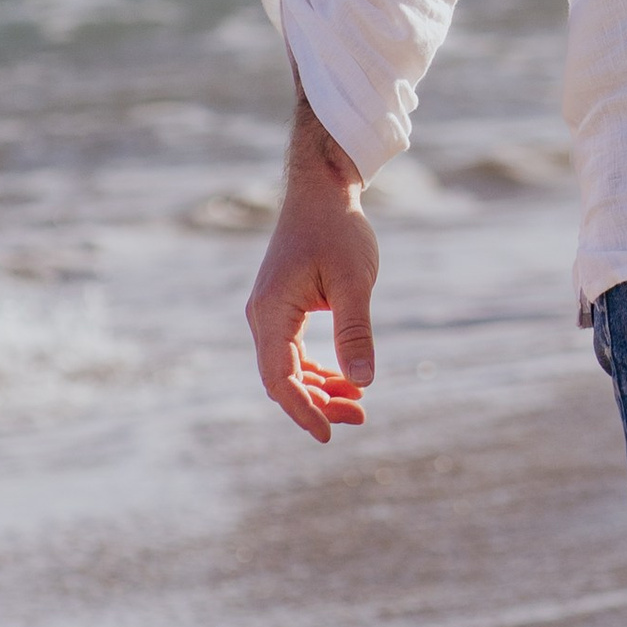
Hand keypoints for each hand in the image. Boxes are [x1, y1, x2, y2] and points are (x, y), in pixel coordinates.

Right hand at [244, 92, 379, 443]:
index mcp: (271, 312)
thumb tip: (363, 383)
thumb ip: (356, 331)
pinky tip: (347, 380)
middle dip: (318, 403)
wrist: (322, 191)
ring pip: (289, 369)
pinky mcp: (284, 309)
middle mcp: (262, 317)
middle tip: (359, 417)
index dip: (303, 410)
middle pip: (283, 379)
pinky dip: (319, 370)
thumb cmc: (338, 229)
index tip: (329, 435)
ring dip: (320, 389)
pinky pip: (295, 353)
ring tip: (358, 404)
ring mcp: (271, 314)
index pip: (280, 378)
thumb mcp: (354, 281)